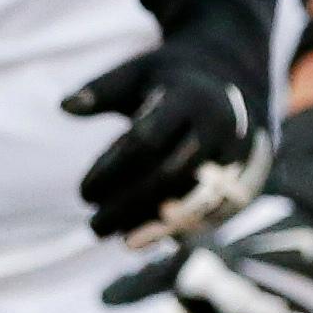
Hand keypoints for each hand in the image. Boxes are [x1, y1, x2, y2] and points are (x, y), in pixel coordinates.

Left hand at [65, 42, 271, 248]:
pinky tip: (151, 238)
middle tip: (94, 227)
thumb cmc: (171, 79)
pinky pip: (216, 211)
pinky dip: (184, 228)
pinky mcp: (248, 177)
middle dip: (131, 205)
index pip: (145, 140)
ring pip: (196, 200)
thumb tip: (64, 106)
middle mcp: (219, 128)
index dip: (112, 170)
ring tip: (122, 240)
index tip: (83, 195)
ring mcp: (238, 155)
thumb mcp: (138, 72)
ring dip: (158, 225)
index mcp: (189, 98)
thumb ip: (102, 90)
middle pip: (171, 175)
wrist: (236, 78)